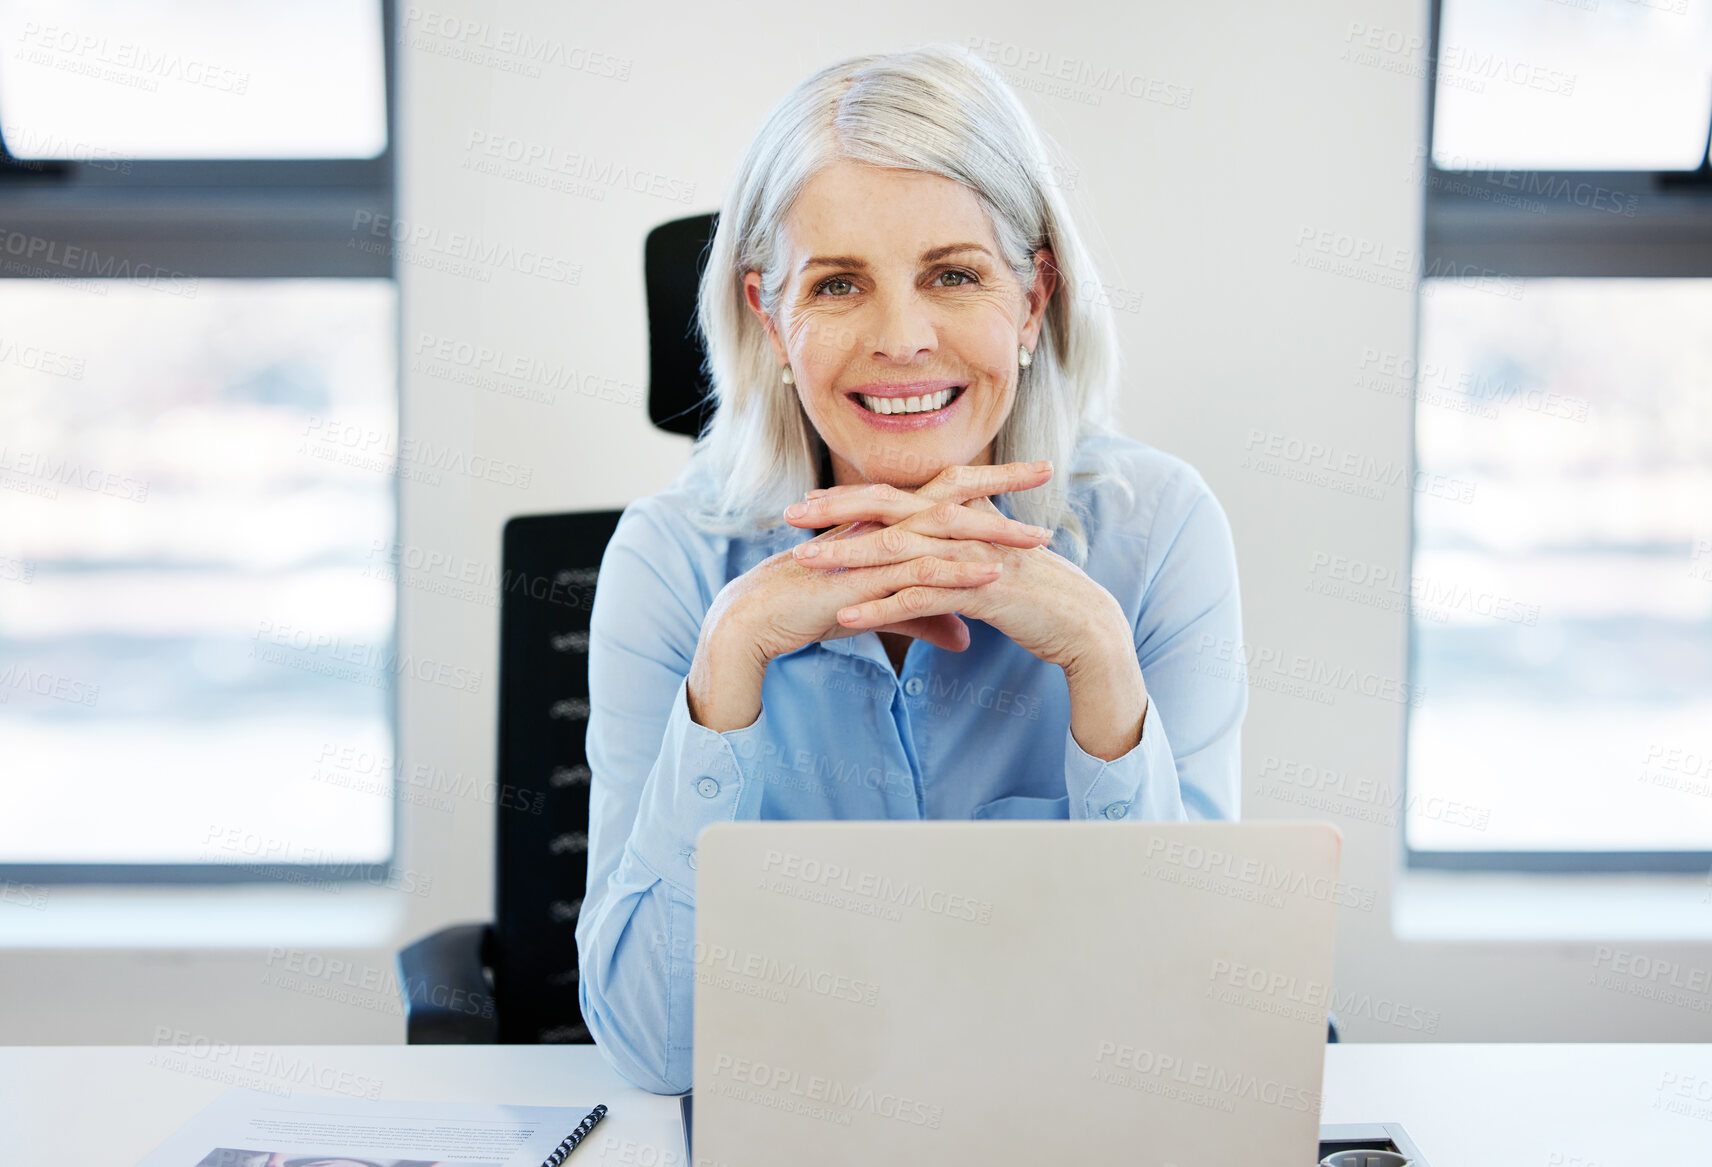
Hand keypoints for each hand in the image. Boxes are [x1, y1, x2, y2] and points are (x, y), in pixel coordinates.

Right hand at [685, 463, 1054, 731]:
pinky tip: (991, 576)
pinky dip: (957, 572)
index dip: (991, 481)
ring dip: (994, 532)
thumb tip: (966, 636)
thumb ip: (925, 615)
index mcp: (888, 522)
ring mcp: (872, 547)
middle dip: (1002, 481)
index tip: (1034, 474)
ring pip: (942, 529)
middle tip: (1049, 469)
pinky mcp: (863, 577)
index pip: (946, 491)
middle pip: (951, 491)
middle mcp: (883, 524)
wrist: (757, 618)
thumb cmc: (813, 607)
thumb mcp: (882, 610)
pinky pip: (917, 571)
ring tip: (1039, 539)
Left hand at [785, 461, 1150, 759]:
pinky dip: (881, 606)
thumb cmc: (1037, 598)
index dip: (852, 497)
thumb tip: (929, 550)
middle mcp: (965, 528)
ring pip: (899, 551)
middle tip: (788, 515)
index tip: (810, 501)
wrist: (1086, 626)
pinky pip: (921, 597)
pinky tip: (845, 616)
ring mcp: (973, 557)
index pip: (899, 499)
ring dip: (847, 557)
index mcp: (964, 518)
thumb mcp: (989, 566)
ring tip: (802, 564)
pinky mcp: (982, 591)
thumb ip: (958, 551)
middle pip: (890, 511)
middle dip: (836, 511)